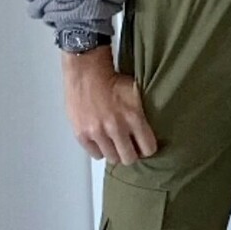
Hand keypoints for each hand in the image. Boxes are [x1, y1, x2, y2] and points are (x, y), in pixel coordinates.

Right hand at [62, 50, 158, 164]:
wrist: (87, 71)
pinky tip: (101, 140)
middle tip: (129, 148)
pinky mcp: (82, 134)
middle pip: (129, 158)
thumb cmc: (112, 80)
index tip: (144, 146)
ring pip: (112, 158)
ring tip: (114, 143)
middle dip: (131, 154)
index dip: (147, 148)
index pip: (148, 149)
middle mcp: (116, 128)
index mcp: (134, 117)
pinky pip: (95, 154)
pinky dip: (99, 149)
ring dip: (115, 152)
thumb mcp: (136, 94)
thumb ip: (142, 115)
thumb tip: (147, 134)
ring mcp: (97, 132)